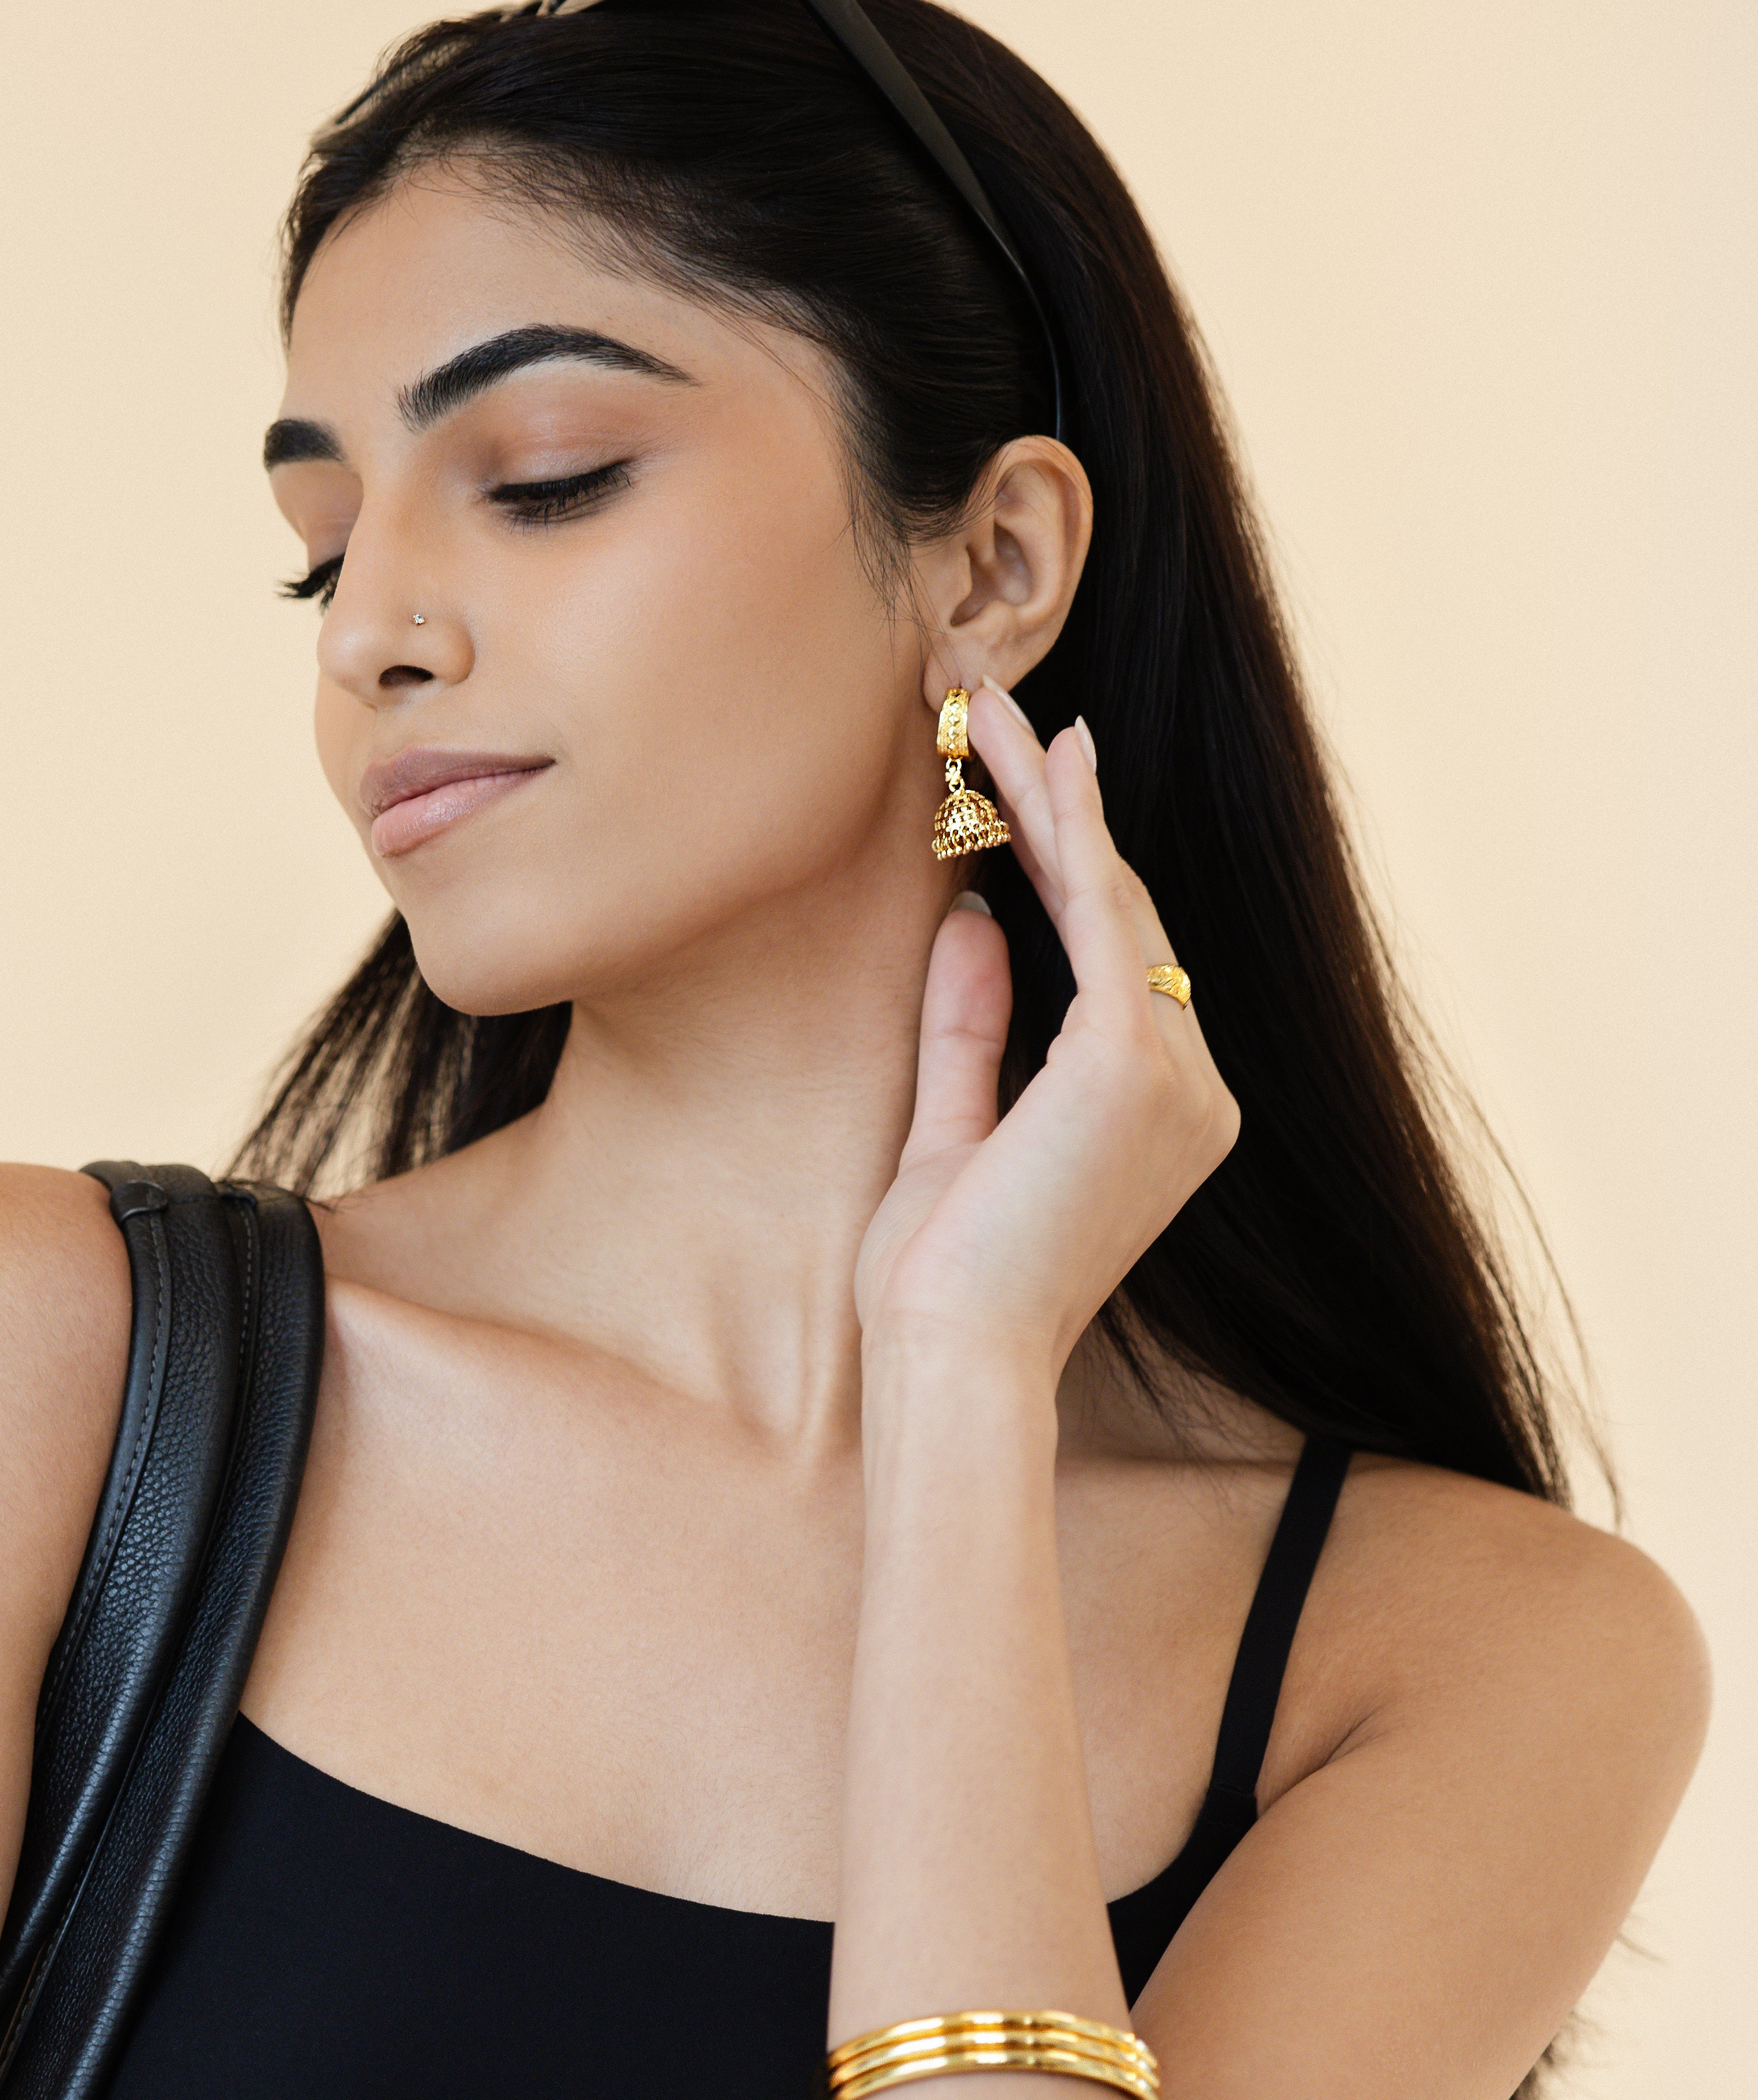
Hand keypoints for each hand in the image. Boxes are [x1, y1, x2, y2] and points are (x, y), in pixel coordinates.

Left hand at [853, 698, 1237, 1377]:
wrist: (953, 1360)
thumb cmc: (943, 1285)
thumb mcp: (951, 1135)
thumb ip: (971, 1029)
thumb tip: (971, 917)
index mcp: (1159, 1118)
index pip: (1107, 962)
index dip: (1060, 860)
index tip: (1017, 776)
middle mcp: (1191, 1092)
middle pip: (1120, 917)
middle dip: (1051, 807)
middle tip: (991, 705)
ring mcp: (1176, 1077)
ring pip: (1112, 902)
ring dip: (1046, 797)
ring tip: (989, 705)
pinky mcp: (1133, 1064)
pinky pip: (1100, 922)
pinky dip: (1065, 837)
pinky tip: (1035, 763)